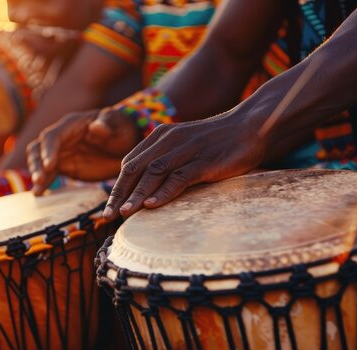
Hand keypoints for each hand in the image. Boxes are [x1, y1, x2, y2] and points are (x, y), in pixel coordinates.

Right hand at [27, 108, 140, 194]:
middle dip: (36, 163)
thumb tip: (95, 127)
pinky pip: (48, 173)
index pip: (53, 136)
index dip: (48, 150)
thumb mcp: (119, 126)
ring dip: (36, 173)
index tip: (49, 165)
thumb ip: (107, 125)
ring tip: (37, 190)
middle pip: (39, 147)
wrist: (125, 146)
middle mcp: (62, 137)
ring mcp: (61, 152)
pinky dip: (43, 183)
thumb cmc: (122, 131)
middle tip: (39, 179)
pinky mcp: (64, 166)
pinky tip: (38, 194)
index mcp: (72, 124)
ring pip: (39, 161)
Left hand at [102, 116, 266, 220]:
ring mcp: (186, 150)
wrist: (249, 126)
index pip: (129, 164)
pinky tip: (152, 206)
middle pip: (135, 169)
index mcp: (159, 136)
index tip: (108, 209)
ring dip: (137, 195)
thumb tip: (146, 190)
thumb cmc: (215, 141)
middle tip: (108, 217)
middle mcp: (168, 141)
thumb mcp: (183, 146)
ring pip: (153, 173)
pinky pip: (179, 177)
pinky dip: (164, 192)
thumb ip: (164, 161)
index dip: (117, 187)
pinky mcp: (204, 160)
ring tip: (124, 214)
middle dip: (119, 194)